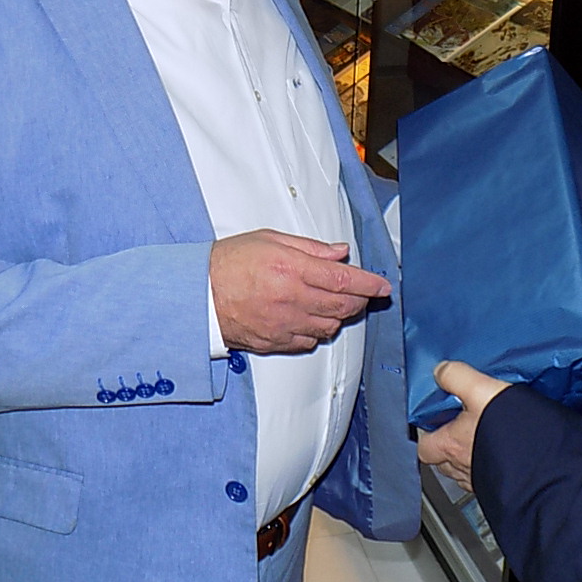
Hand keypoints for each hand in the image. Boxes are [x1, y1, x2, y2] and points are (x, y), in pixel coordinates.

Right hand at [211, 229, 390, 353]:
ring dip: (341, 314)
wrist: (198, 295)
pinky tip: (315, 317)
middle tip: (364, 293)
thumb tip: (340, 253)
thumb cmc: (228, 263)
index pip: (343, 280)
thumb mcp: (269, 240)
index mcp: (291, 269)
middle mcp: (291, 299)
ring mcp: (284, 324)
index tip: (383, 286)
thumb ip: (310, 247)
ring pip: (330, 325)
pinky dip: (319, 330)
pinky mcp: (276, 342)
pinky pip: (310, 340)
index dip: (369, 283)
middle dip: (360, 300)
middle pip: (342, 305)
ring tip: (338, 302)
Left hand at [416, 360, 510, 493]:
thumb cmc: (510, 433)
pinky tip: (503, 450)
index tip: (434, 419)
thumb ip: (457, 377)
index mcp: (451, 445)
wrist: (545, 466)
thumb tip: (442, 371)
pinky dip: (490, 464)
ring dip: (470, 456)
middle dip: (449, 445)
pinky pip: (488, 476)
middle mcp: (463, 467)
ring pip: (466, 470)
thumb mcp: (480, 390)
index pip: (425, 446)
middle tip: (459, 425)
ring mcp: (481, 480)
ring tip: (482, 436)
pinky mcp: (501, 484)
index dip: (427, 433)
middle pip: (444, 460)